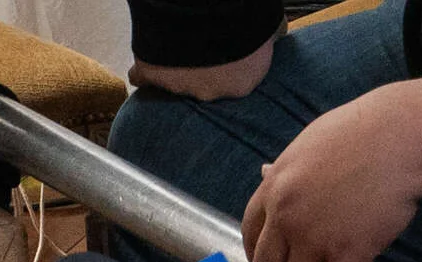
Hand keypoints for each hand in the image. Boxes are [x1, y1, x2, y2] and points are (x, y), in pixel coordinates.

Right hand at [128, 31, 278, 101]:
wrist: (202, 5)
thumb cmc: (240, 16)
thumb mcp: (265, 24)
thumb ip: (269, 35)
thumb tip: (277, 33)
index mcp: (242, 83)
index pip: (240, 82)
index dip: (235, 66)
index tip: (234, 53)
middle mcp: (211, 93)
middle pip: (207, 87)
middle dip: (206, 71)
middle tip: (205, 48)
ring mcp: (180, 87)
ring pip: (177, 82)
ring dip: (178, 67)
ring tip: (180, 44)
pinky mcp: (151, 75)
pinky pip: (144, 78)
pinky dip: (145, 71)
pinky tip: (148, 63)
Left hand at [241, 88, 421, 261]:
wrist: (402, 137)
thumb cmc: (362, 131)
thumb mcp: (310, 143)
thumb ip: (284, 167)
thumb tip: (263, 171)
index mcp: (274, 188)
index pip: (251, 231)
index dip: (253, 255)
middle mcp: (287, 218)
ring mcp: (315, 239)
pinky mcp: (348, 255)